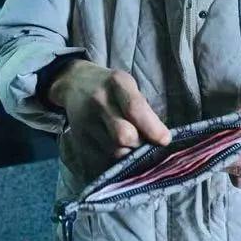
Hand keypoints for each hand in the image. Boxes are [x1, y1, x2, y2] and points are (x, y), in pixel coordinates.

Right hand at [48, 60, 170, 178]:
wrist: (75, 84)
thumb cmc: (111, 87)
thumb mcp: (128, 86)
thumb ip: (143, 109)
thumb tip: (160, 139)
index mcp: (116, 82)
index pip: (135, 108)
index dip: (152, 127)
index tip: (164, 140)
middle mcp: (99, 100)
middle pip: (124, 135)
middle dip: (139, 144)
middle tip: (145, 142)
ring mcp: (85, 121)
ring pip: (115, 151)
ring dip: (128, 153)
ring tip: (130, 143)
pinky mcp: (78, 139)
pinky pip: (102, 158)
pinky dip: (115, 158)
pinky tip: (116, 147)